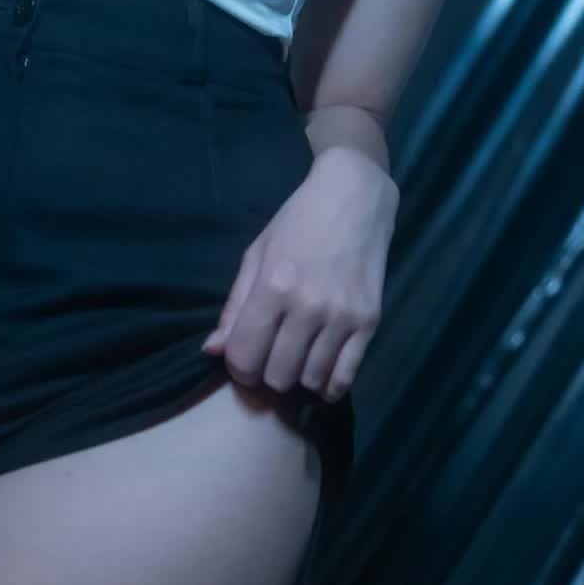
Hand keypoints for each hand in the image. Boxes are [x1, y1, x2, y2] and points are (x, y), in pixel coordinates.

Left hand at [202, 147, 397, 403]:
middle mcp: (308, 306)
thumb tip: (213, 351)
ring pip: (311, 381)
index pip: (244, 356)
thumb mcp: (256, 254)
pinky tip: (321, 374)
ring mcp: (342, 317)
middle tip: (271, 357)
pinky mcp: (370, 322)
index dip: (238, 367)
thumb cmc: (297, 221)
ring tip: (297, 359)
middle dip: (267, 374)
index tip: (244, 358)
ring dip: (299, 377)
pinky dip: (329, 386)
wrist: (354, 197)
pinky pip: (346, 377)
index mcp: (273, 286)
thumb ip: (235, 306)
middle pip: (277, 376)